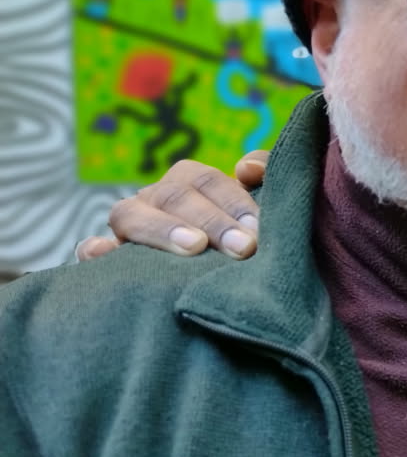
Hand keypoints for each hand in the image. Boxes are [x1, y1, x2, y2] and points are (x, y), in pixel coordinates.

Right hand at [74, 151, 269, 261]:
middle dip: (212, 221)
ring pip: (130, 214)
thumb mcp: (256, 209)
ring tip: (194, 247)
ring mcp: (129, 227)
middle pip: (174, 196)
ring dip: (163, 229)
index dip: (234, 201)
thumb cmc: (242, 236)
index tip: (258, 230)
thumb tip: (246, 169)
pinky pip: (91, 249)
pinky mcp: (108, 258)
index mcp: (189, 183)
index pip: (207, 181)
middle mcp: (156, 200)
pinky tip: (105, 254)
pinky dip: (95, 250)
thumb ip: (264, 173)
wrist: (215, 287)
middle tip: (243, 248)